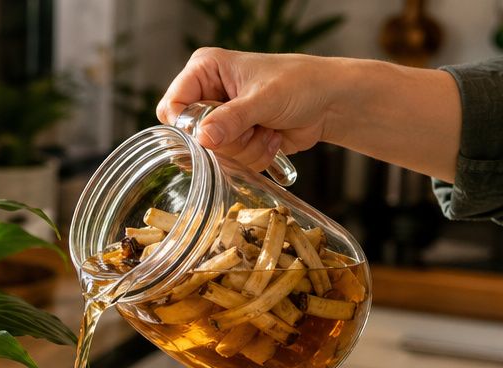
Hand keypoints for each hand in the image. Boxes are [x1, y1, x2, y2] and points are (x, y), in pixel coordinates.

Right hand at [156, 48, 342, 170]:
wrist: (330, 102)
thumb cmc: (301, 83)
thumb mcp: (264, 99)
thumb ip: (232, 118)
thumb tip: (202, 138)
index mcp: (205, 70)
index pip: (173, 105)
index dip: (188, 125)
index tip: (210, 134)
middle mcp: (208, 94)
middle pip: (193, 136)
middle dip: (228, 139)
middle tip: (253, 125)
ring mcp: (222, 120)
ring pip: (214, 154)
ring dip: (246, 148)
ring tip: (267, 128)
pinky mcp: (235, 140)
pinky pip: (231, 163)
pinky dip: (255, 156)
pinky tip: (271, 137)